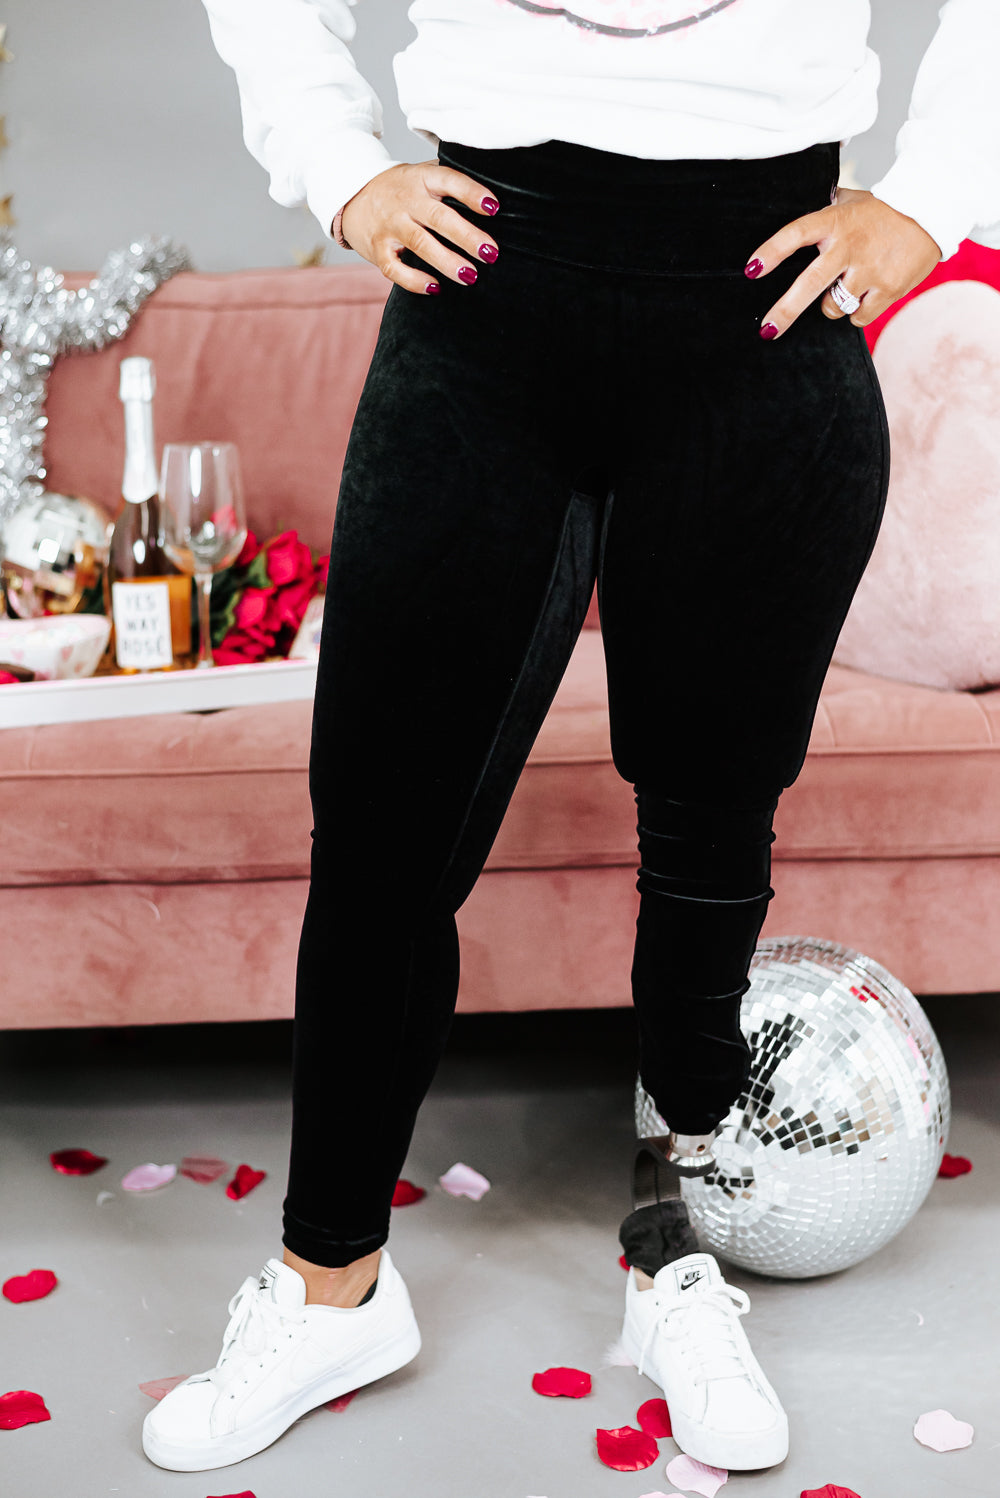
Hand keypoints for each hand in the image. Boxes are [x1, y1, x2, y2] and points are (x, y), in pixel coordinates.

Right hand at [340, 160, 499, 294]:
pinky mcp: (377, 249)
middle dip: (466, 236)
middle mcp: (405, 200)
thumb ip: (448, 180)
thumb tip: (491, 195)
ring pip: (420, 243)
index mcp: (421, 178)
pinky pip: (395, 268)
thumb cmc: (400, 189)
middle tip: (490, 253)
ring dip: (447, 261)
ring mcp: (390, 225)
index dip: (471, 193)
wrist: (351, 195)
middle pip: (439, 217)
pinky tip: (435, 288)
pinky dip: (414, 281)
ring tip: (470, 276)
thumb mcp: (421, 174)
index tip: (494, 207)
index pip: (449, 180)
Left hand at [744, 186, 942, 337]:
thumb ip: (824, 212)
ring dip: (833, 303)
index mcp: (835, 222)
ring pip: (832, 307)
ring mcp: (869, 270)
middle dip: (785, 311)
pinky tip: (868, 293)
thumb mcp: (851, 202)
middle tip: (767, 330)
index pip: (796, 234)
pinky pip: (857, 317)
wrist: (931, 213)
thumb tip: (794, 216)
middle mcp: (849, 246)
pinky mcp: (888, 289)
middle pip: (809, 284)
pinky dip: (857, 312)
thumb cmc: (882, 211)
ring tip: (850, 283)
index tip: (751, 270)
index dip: (772, 251)